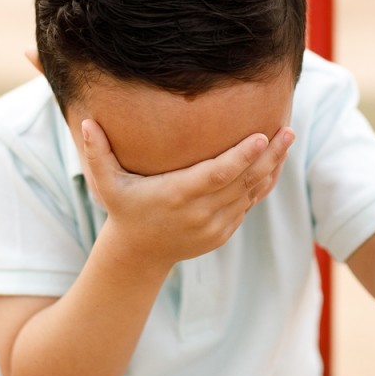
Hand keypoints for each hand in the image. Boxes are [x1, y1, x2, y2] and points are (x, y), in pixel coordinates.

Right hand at [80, 119, 294, 265]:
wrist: (139, 255)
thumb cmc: (124, 211)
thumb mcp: (107, 184)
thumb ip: (97, 153)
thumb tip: (85, 120)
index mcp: (178, 196)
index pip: (217, 174)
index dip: (242, 156)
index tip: (261, 136)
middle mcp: (201, 212)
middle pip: (244, 181)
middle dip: (270, 155)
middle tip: (289, 129)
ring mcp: (216, 224)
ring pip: (253, 192)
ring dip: (272, 167)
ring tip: (288, 139)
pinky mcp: (224, 231)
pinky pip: (250, 204)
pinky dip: (264, 183)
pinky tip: (274, 162)